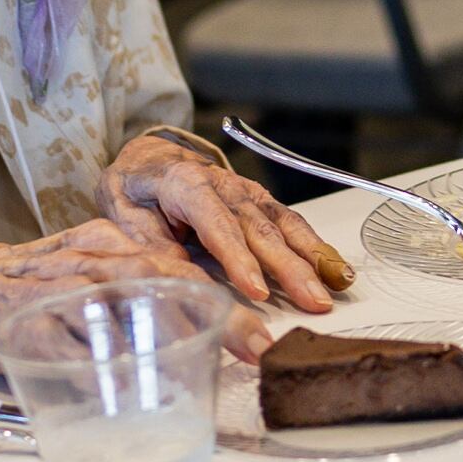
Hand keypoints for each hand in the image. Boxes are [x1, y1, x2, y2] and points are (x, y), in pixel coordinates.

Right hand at [0, 220, 272, 389]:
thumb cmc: (26, 290)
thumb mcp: (85, 274)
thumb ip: (139, 295)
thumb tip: (207, 335)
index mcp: (106, 244)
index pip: (180, 263)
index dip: (229, 294)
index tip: (269, 330)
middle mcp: (87, 262)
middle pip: (162, 282)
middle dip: (217, 316)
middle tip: (259, 348)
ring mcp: (54, 295)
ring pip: (120, 309)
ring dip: (169, 340)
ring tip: (211, 369)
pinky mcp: (22, 328)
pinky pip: (67, 350)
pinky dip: (101, 371)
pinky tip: (128, 393)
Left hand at [96, 129, 349, 312]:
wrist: (149, 160)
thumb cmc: (136, 190)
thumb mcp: (126, 217)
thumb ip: (154, 248)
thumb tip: (181, 284)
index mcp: (185, 184)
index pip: (216, 224)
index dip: (237, 258)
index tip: (256, 290)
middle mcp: (224, 185)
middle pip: (260, 228)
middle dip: (289, 267)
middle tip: (312, 301)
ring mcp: (248, 192)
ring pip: (284, 225)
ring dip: (312, 258)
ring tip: (335, 287)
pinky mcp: (262, 202)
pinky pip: (292, 224)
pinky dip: (317, 247)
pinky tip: (336, 269)